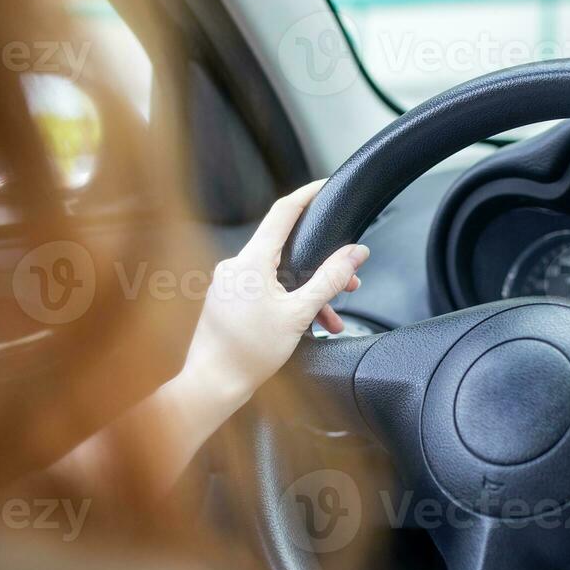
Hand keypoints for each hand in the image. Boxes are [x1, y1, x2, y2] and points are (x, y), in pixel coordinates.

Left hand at [179, 179, 369, 414]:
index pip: (283, 212)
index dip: (307, 194)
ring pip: (278, 274)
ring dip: (308, 291)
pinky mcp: (227, 299)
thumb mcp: (299, 314)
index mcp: (250, 261)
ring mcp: (229, 282)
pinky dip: (288, 301)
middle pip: (286, 249)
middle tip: (349, 280)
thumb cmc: (249, 353)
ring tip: (331, 317)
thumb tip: (356, 253)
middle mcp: (235, 266)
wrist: (213, 384)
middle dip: (321, 265)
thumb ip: (330, 279)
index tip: (326, 186)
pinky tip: (307, 324)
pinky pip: (264, 289)